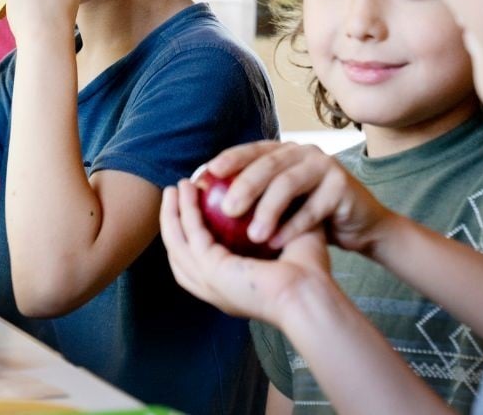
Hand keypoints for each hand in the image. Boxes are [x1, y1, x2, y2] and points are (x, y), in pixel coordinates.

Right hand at [161, 177, 334, 324]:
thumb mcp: (286, 237)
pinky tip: (186, 192)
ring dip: (171, 214)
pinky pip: (191, 234)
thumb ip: (276, 218)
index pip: (198, 260)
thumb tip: (273, 190)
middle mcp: (212, 289)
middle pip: (178, 252)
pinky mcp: (211, 271)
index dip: (189, 232)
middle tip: (173, 193)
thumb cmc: (308, 273)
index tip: (191, 205)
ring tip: (173, 189)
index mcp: (229, 287)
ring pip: (177, 243)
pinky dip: (185, 211)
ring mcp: (208, 283)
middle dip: (172, 221)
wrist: (311, 293)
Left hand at [204, 141, 392, 256]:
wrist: (360, 226)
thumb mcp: (280, 203)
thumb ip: (253, 197)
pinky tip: (278, 243)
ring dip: (268, 210)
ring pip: (289, 183)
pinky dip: (294, 227)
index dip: (229, 160)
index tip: (206, 175)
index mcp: (283, 152)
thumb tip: (201, 204)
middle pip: (268, 164)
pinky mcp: (343, 186)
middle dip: (244, 185)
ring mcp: (325, 166)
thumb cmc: (312, 216)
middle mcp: (303, 153)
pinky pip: (314, 207)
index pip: (252, 150)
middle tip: (226, 210)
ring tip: (253, 236)